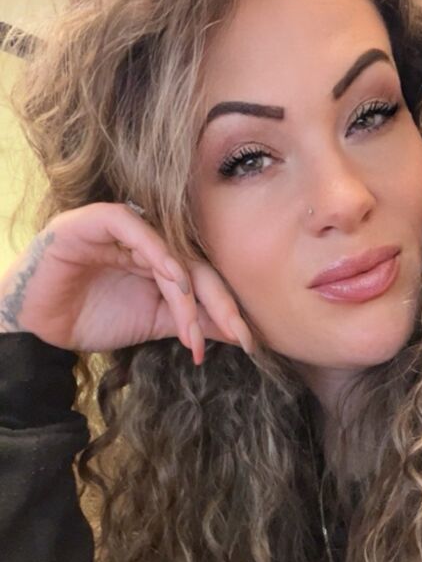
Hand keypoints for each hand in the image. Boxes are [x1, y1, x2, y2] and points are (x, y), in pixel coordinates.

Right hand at [0, 202, 252, 365]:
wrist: (36, 326)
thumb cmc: (88, 318)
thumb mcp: (151, 323)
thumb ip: (189, 321)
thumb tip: (235, 332)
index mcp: (160, 259)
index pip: (202, 278)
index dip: (225, 308)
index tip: (246, 341)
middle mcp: (146, 239)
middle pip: (194, 263)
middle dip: (219, 301)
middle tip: (239, 334)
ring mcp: (120, 227)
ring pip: (168, 250)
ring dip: (187, 292)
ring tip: (195, 329)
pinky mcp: (93, 221)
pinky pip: (132, 226)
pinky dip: (156, 251)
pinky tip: (174, 280)